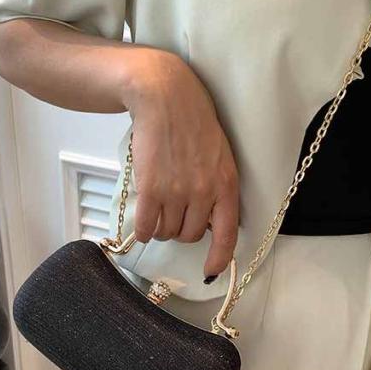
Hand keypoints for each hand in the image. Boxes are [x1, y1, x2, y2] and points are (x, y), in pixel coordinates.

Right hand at [122, 49, 239, 278]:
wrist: (165, 98)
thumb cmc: (193, 123)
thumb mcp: (220, 156)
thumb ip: (218, 188)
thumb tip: (209, 222)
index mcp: (226, 184)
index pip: (227, 233)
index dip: (219, 258)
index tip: (211, 271)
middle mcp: (203, 192)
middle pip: (190, 235)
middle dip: (182, 230)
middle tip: (176, 214)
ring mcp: (176, 192)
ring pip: (167, 232)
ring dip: (161, 228)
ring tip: (159, 210)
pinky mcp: (151, 189)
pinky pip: (147, 227)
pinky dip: (143, 231)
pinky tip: (143, 226)